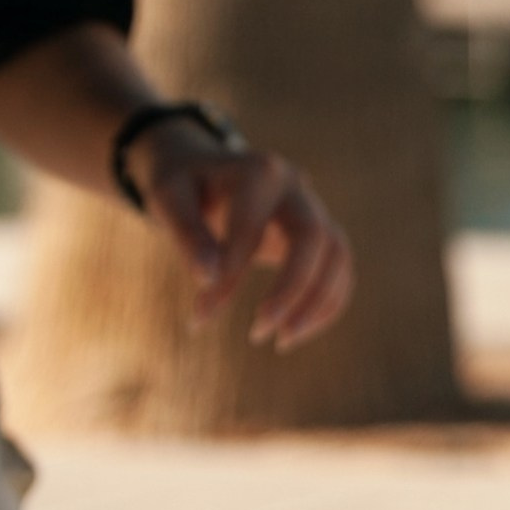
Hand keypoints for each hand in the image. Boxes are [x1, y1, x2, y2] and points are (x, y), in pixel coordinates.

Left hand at [132, 121, 353, 350]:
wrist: (202, 167)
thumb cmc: (182, 184)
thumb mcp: (169, 199)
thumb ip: (187, 234)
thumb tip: (208, 279)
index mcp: (256, 170)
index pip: (251, 228)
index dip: (229, 275)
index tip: (200, 316)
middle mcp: (294, 185)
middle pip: (313, 237)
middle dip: (290, 290)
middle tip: (258, 333)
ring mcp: (313, 207)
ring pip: (337, 254)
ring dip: (316, 303)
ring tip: (281, 342)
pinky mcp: (318, 232)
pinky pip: (340, 268)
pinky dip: (326, 303)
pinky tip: (292, 331)